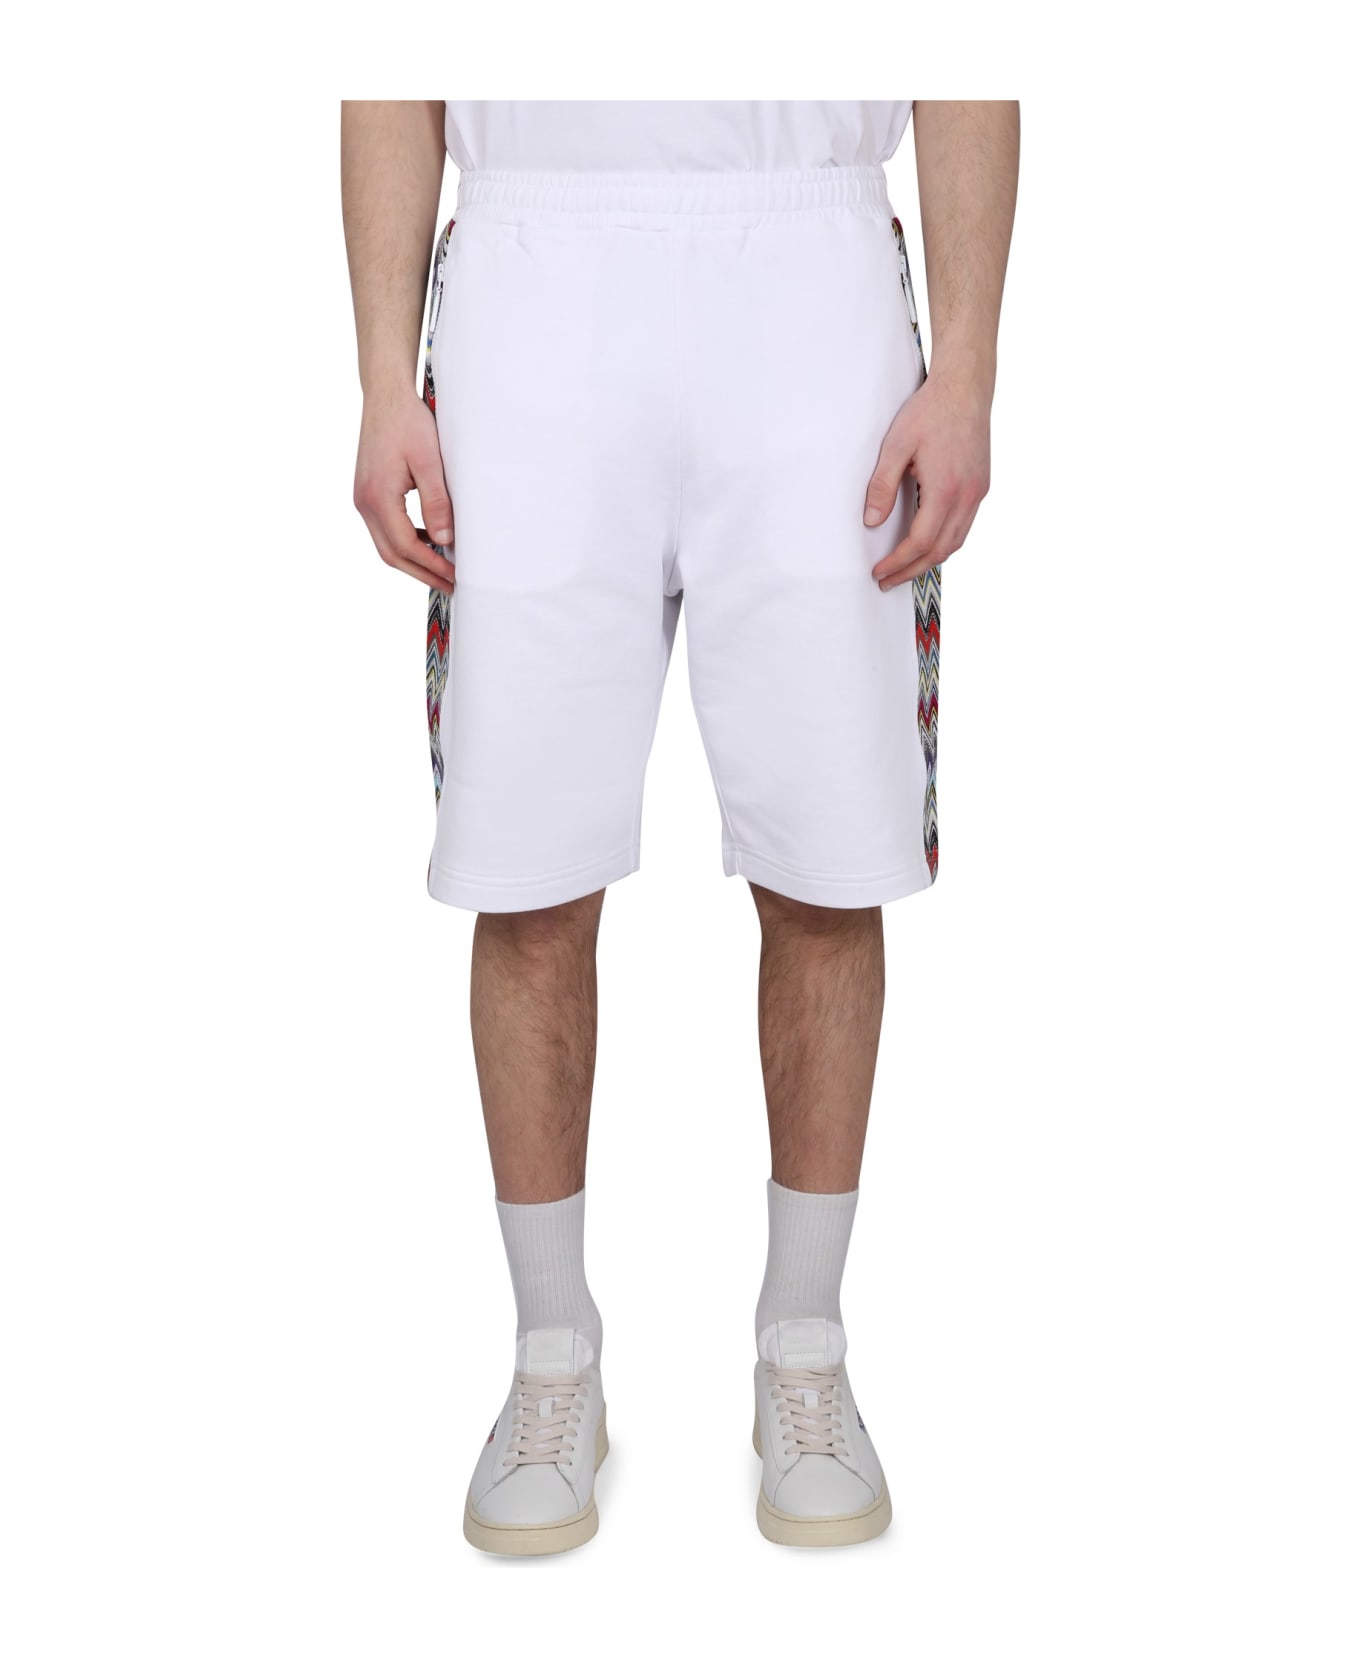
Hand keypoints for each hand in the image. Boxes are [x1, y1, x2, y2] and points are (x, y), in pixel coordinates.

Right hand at [353, 386, 456, 592]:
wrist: (385, 396)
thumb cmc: (408, 422)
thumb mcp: (429, 461)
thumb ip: (436, 502)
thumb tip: (444, 541)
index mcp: (378, 497)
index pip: (406, 545)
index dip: (431, 566)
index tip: (455, 576)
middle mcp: (364, 503)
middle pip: (391, 554)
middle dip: (422, 573)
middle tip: (450, 586)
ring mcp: (362, 499)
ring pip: (386, 545)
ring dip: (413, 561)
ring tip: (442, 570)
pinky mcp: (367, 494)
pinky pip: (385, 529)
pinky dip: (406, 542)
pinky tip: (428, 543)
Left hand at [863, 369, 990, 590]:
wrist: (966, 387)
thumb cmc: (929, 411)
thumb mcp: (896, 445)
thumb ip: (882, 486)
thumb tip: (871, 522)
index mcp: (946, 489)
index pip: (920, 542)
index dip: (898, 562)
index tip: (878, 572)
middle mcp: (967, 496)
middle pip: (940, 550)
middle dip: (912, 570)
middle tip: (887, 581)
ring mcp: (978, 492)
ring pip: (956, 542)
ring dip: (930, 560)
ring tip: (905, 569)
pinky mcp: (981, 485)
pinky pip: (964, 526)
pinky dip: (945, 542)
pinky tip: (928, 544)